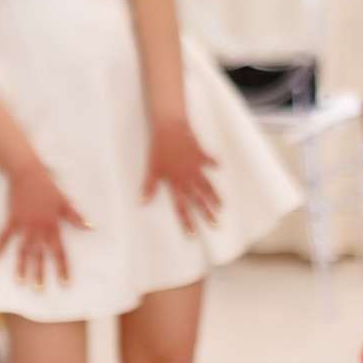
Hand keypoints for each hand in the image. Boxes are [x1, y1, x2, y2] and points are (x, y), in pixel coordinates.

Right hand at [0, 161, 90, 286]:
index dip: (62, 268)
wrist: (28, 174)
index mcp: (52, 226)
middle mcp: (38, 229)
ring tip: (20, 281)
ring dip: (21, 266)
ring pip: (23, 250)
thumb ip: (76, 217)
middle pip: (39, 255)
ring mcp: (24, 225)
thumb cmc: (47, 187)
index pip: (59, 252)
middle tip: (39, 289)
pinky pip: (5, 235)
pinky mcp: (13, 219)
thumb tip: (92, 227)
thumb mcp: (64, 202)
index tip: (64, 282)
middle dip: (40, 273)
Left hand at [142, 117, 219, 234]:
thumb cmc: (158, 148)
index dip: (187, 221)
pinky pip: (209, 161)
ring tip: (221, 207)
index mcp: (175, 183)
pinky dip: (214, 163)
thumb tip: (141, 202)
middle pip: (199, 200)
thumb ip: (148, 186)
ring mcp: (196, 167)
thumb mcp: (151, 168)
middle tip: (216, 225)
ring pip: (208, 186)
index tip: (193, 234)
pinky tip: (219, 166)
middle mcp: (188, 178)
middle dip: (208, 214)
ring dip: (215, 197)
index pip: (181, 207)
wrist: (170, 128)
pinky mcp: (201, 155)